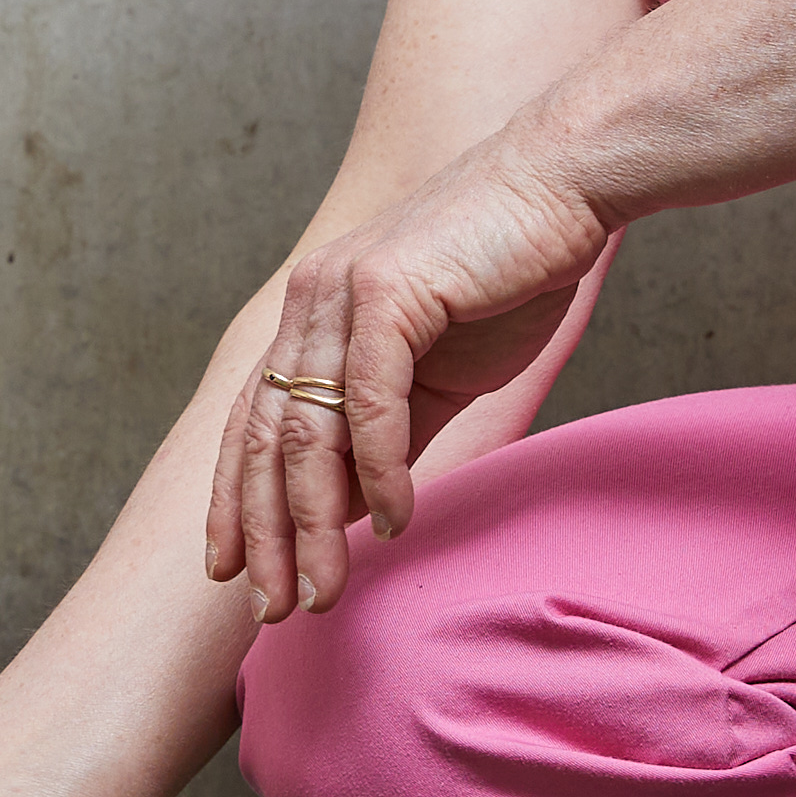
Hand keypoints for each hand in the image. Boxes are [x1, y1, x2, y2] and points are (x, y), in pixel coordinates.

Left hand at [211, 129, 610, 620]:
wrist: (562, 188)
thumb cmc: (507, 274)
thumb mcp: (437, 373)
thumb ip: (388, 435)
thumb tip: (349, 511)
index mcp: (311, 316)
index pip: (251, 423)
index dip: (235, 502)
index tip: (232, 573)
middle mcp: (309, 301)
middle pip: (264, 438)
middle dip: (265, 533)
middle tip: (272, 608)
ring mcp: (339, 292)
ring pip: (307, 430)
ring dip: (314, 522)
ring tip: (326, 587)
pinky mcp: (386, 291)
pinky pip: (369, 402)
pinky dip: (377, 470)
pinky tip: (395, 520)